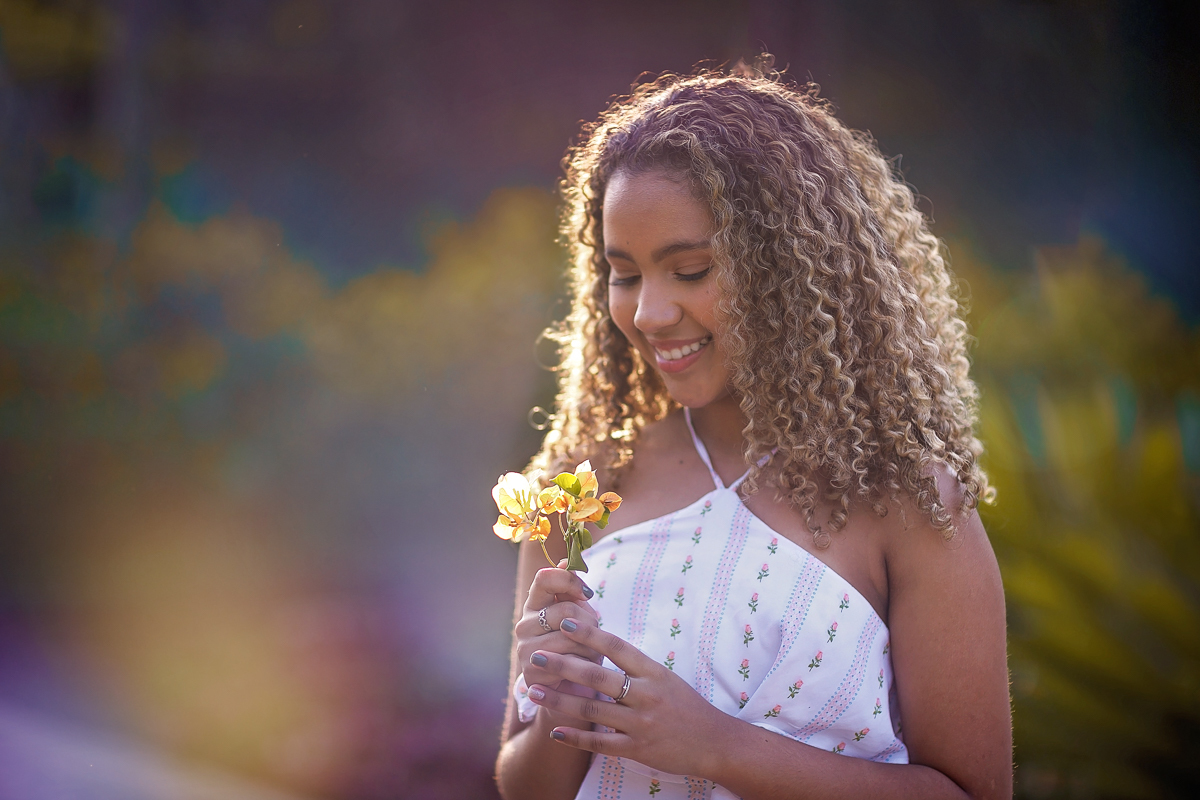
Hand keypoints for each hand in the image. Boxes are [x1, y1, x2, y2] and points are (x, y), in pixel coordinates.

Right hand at [516, 568, 601, 726]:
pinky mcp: (531, 675)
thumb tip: (567, 561)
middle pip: (564, 610)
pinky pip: (567, 663)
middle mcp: (524, 625)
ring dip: (590, 646)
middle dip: (589, 621)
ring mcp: (525, 650)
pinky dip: (583, 665)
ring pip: (569, 637)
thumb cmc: (578, 645)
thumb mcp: (578, 614)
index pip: (544, 577)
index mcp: (535, 604)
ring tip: (593, 653)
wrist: (571, 689)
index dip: (569, 581)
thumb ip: (572, 589)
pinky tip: (583, 670)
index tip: (587, 594)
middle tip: (595, 633)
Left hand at [525, 617, 729, 777]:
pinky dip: (575, 738)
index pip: (616, 647)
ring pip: (592, 710)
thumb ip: (634, 665)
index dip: (588, 633)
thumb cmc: (685, 705)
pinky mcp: (637, 749)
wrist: (714, 742)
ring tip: (533, 690)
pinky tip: (554, 731)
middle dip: (562, 665)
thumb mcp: (664, 677)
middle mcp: (646, 695)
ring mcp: (641, 723)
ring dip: (559, 700)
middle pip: (597, 677)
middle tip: (534, 656)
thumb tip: (601, 644)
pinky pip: (600, 743)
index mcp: (652, 672)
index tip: (563, 621)